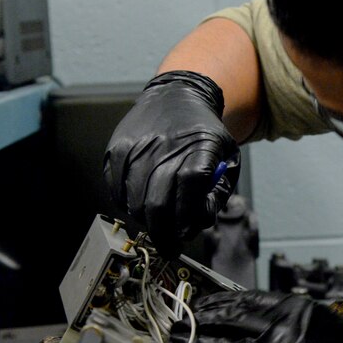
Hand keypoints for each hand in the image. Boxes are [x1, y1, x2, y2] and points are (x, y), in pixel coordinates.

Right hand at [104, 71, 240, 253]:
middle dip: (164, 234)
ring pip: (135, 203)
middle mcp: (165, 146)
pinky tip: (141, 201)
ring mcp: (136, 148)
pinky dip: (128, 204)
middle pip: (158, 203)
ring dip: (146, 220)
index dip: (187, 217)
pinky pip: (116, 192)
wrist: (174, 97)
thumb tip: (198, 222)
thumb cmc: (203, 134)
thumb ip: (219, 192)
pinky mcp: (116, 150)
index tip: (186, 235)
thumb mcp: (227, 156)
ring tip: (157, 219)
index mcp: (199, 146)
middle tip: (169, 246)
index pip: (190, 188)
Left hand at [179, 290, 342, 342]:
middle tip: (179, 325)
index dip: (216, 303)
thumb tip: (254, 318)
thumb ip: (290, 318)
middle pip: (227, 323)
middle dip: (198, 323)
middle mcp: (282, 330)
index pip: (243, 301)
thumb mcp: (324, 323)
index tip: (200, 305)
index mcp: (295, 309)